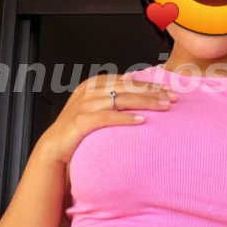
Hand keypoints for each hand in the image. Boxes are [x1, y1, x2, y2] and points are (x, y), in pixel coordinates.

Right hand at [38, 70, 177, 165]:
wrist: (54, 146)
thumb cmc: (79, 128)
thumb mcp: (96, 107)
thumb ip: (112, 96)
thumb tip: (136, 86)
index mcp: (94, 84)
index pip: (128, 80)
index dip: (149, 84)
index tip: (169, 89)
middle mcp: (90, 91)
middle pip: (127, 87)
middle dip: (152, 92)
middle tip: (172, 98)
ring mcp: (85, 105)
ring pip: (120, 99)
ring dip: (145, 102)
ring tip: (163, 107)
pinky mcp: (81, 121)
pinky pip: (108, 118)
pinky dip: (125, 118)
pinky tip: (142, 121)